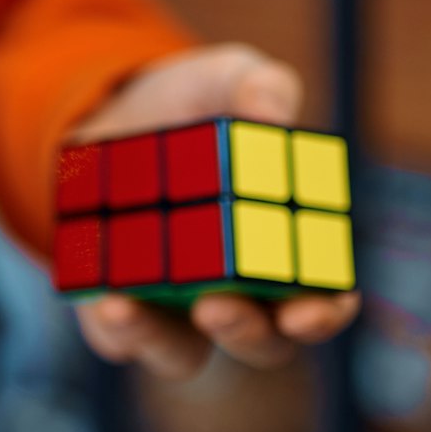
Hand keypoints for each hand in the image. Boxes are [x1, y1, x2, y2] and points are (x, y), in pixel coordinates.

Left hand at [68, 43, 360, 381]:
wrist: (109, 111)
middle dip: (246, 334)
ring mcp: (173, 305)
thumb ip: (258, 86)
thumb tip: (271, 114)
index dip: (324, 312)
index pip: (321, 297)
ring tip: (137, 309)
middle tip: (222, 307)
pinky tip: (106, 300)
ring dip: (162, 341)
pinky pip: (118, 338)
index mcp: (283, 245)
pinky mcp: (115, 304)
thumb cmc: (192, 103)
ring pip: (182, 354)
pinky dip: (115, 329)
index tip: (314, 309)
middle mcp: (236, 288)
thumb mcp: (225, 78)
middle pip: (258, 341)